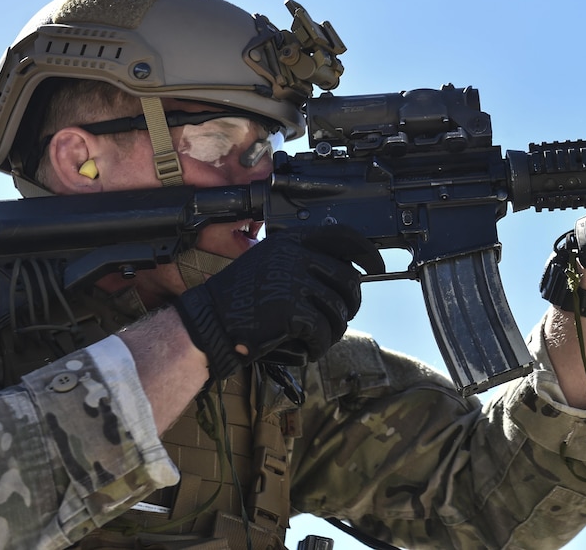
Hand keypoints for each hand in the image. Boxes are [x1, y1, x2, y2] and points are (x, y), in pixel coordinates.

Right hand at [174, 225, 383, 379]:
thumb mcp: (270, 264)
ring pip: (339, 309)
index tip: (377, 266)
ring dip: (334, 329)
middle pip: (349, 280)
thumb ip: (304, 261)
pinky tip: (310, 349)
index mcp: (291, 241)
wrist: (209, 323)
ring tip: (319, 337)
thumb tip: (350, 274)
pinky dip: (320, 346)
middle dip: (352, 305)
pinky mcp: (290, 309)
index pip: (343, 236)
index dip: (367, 252)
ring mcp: (292, 281)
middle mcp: (294, 256)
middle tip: (341, 318)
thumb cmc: (241, 300)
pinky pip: (323, 331)